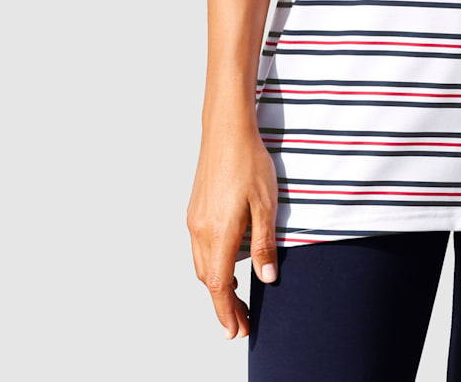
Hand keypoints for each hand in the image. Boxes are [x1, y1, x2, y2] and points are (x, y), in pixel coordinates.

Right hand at [186, 119, 279, 338]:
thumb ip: (264, 245)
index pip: (219, 285)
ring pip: (201, 265)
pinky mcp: (194, 209)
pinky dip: (211, 265)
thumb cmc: (249, 162)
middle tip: (241, 321)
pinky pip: (199, 247)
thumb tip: (266, 278)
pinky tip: (227, 263)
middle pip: (208, 280)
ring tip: (237, 297)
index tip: (235, 330)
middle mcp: (200, 230)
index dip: (227, 311)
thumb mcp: (266, 205)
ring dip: (217, 285)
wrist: (226, 129)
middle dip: (223, 304)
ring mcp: (194, 219)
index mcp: (218, 233)